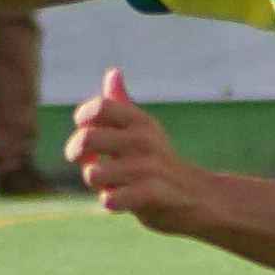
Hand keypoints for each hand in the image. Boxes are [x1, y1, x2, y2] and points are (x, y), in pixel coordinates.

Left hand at [69, 70, 201, 228]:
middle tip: (84, 162)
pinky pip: (110, 199)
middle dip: (75, 153)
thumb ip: (122, 105)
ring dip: (96, 184)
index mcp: (139, 120)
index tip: (88, 131)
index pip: (98, 107)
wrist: (199, 197)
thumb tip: (113, 72)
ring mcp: (148, 166)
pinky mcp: (152, 194)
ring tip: (111, 184)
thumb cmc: (159, 163)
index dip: (83, 120)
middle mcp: (143, 139)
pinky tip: (121, 202)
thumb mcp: (143, 130)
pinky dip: (110, 202)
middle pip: (87, 138)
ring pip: (93, 174)